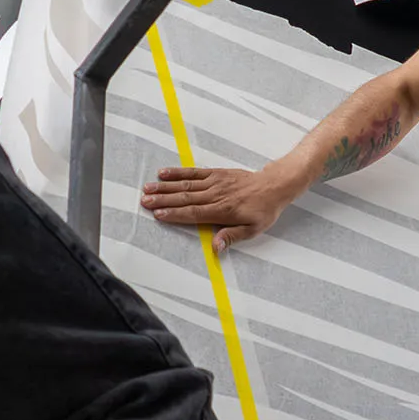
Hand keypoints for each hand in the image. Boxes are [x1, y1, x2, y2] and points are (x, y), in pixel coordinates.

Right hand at [140, 163, 297, 250]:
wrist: (273, 186)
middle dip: (163, 200)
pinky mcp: (215, 173)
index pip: (194, 213)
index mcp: (223, 210)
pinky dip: (178, 173)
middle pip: (184, 198)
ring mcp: (214, 182)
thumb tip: (216, 247)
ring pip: (185, 185)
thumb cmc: (263, 210)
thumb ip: (231, 236)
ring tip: (148, 189)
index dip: (175, 214)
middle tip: (144, 201)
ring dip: (165, 187)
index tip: (158, 215)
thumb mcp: (252, 229)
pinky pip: (194, 172)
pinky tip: (164, 173)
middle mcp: (215, 195)